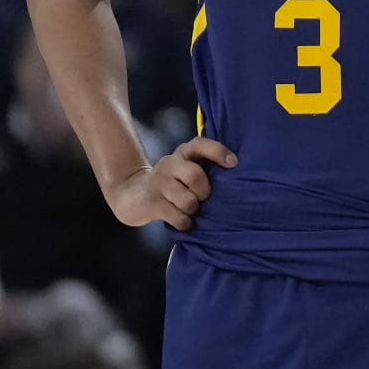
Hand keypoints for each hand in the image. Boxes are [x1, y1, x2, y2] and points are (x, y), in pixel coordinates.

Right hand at [105, 137, 235, 230]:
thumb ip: (205, 168)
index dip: (218, 151)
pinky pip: (178, 218)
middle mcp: (170, 164)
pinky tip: (183, 221)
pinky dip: (185, 223)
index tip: (234, 163)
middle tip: (202, 198)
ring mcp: (159, 183)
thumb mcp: (185, 169)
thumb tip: (237, 178)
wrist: (132, 194)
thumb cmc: (172, 183)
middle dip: (204, 192)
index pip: (200, 144)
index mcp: (183, 153)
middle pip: (195, 176)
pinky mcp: (152, 202)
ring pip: (188, 200)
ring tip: (189, 210)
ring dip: (193, 209)